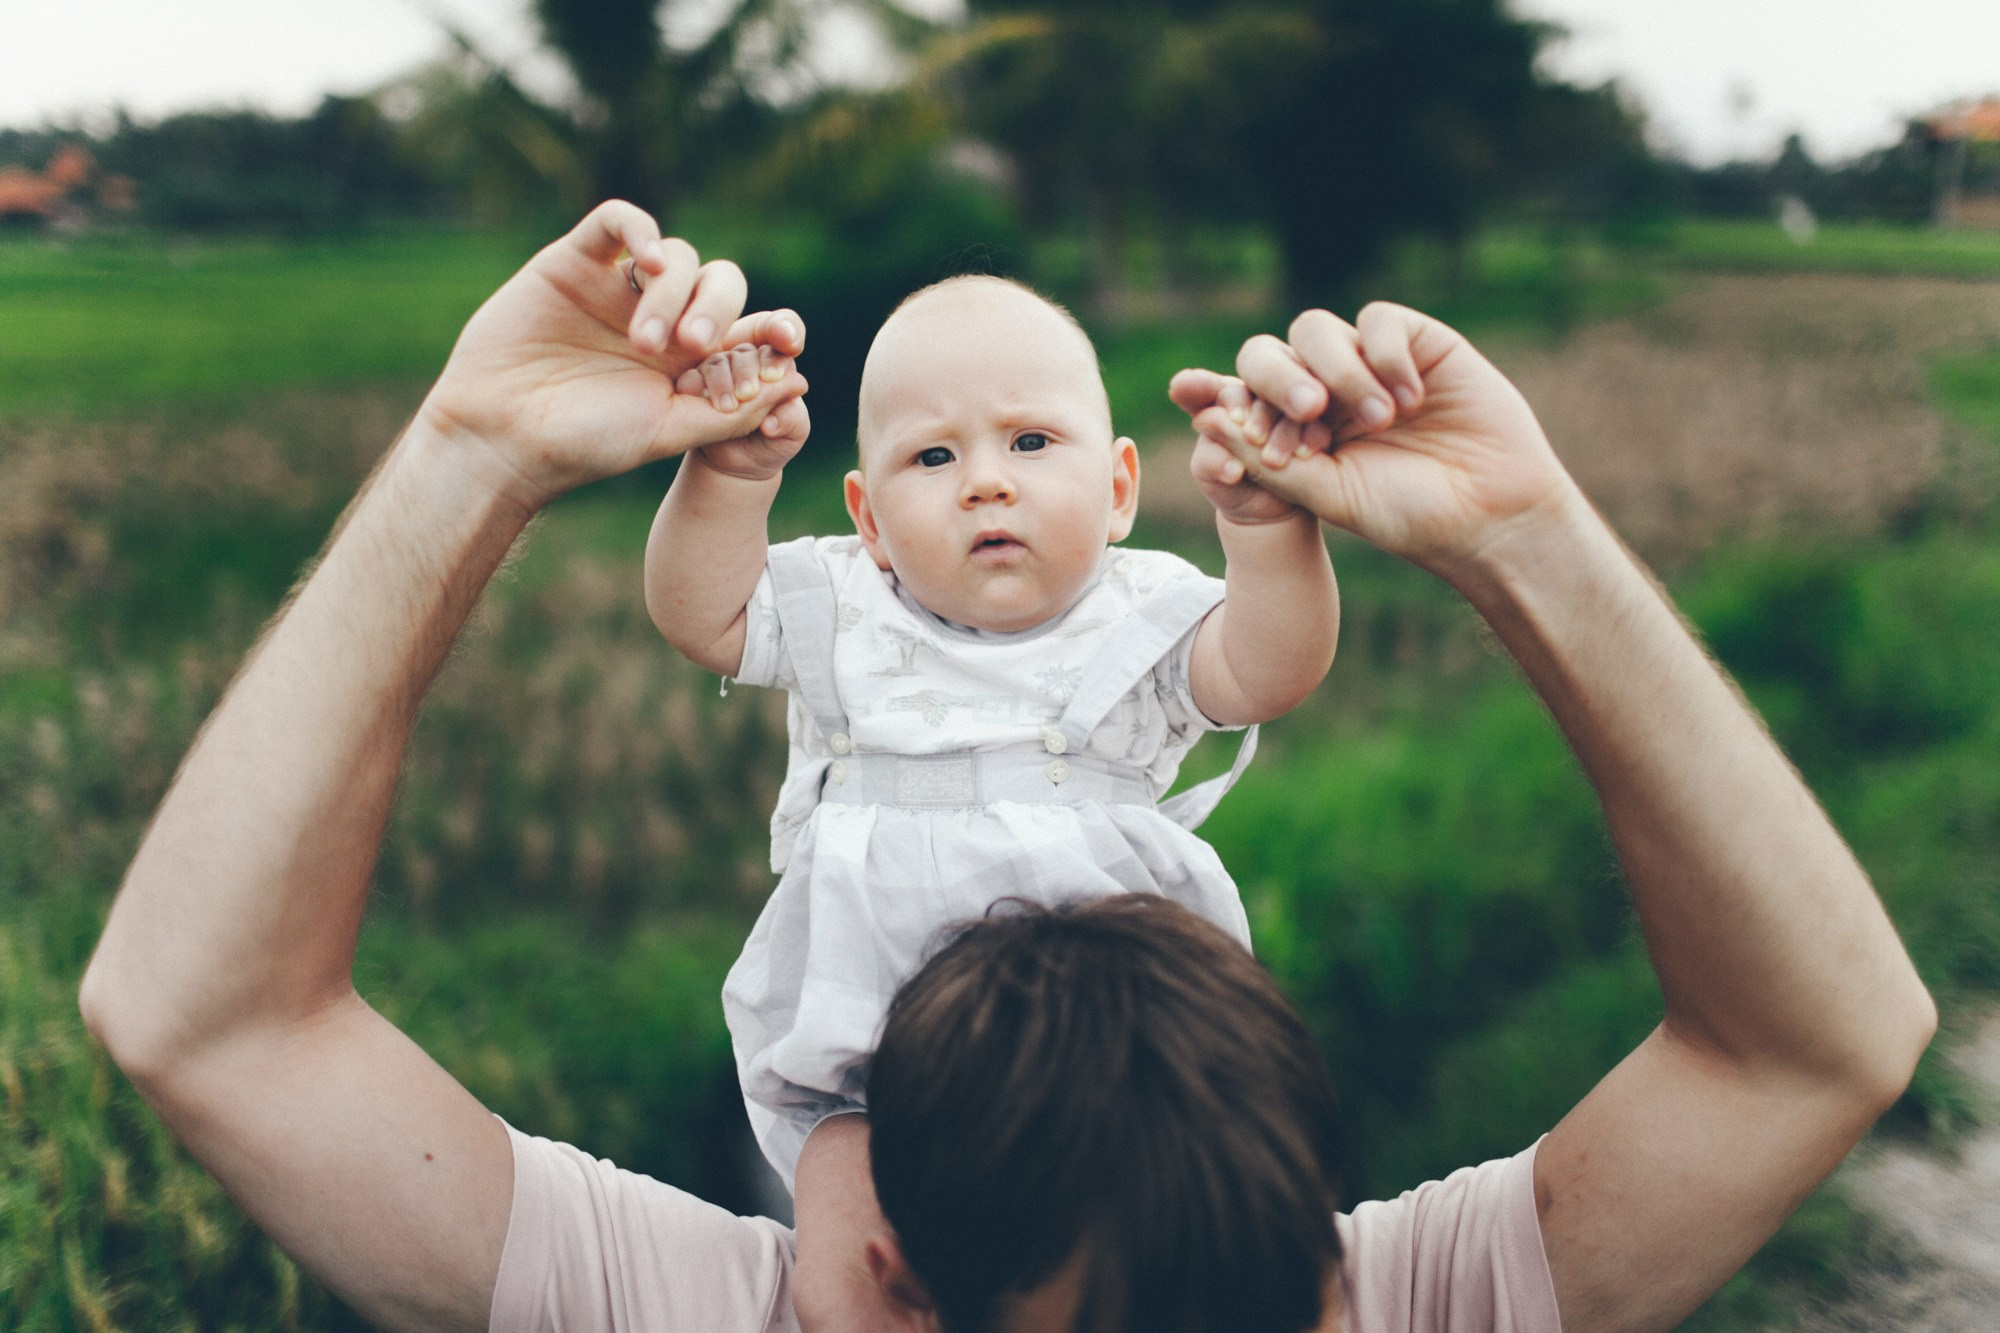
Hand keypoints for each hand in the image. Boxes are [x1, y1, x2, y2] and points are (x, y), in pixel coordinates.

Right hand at [416, 201, 807, 508]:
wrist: (504, 438)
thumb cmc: (587, 444)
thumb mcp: (670, 432)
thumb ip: (733, 411)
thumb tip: (798, 380)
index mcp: (690, 361)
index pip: (749, 327)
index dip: (776, 326)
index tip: (788, 338)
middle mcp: (662, 319)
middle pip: (721, 282)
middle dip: (719, 309)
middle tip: (693, 345)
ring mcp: (619, 288)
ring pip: (677, 256)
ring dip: (673, 292)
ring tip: (644, 340)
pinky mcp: (575, 261)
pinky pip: (618, 221)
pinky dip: (640, 228)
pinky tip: (648, 258)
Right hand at [677, 314, 814, 481]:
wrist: (740, 463)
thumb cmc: (773, 441)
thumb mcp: (791, 434)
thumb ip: (791, 420)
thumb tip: (772, 421)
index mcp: (777, 361)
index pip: (784, 331)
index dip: (780, 345)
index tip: (774, 375)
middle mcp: (747, 358)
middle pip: (747, 351)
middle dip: (749, 370)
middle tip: (750, 394)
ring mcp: (718, 368)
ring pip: (718, 361)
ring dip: (723, 382)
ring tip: (729, 408)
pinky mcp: (693, 383)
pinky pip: (691, 377)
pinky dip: (697, 389)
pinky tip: (701, 403)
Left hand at [1170, 304, 1573, 575]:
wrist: (1487, 515)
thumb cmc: (1406, 514)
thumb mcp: (1326, 493)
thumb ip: (1265, 458)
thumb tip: (1203, 418)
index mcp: (1294, 430)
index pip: (1241, 396)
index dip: (1219, 394)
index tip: (1199, 401)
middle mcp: (1324, 390)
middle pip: (1269, 354)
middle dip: (1275, 380)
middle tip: (1308, 413)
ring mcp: (1367, 364)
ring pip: (1317, 330)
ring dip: (1336, 372)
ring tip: (1377, 422)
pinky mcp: (1416, 342)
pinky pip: (1377, 321)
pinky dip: (1382, 354)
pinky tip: (1407, 399)